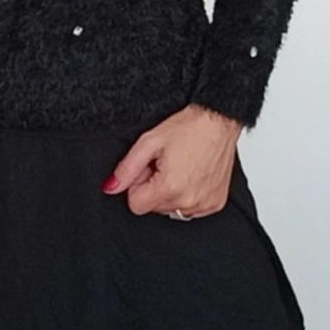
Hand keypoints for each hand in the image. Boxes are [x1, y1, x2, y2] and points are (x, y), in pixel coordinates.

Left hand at [100, 103, 242, 217]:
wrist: (219, 120)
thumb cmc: (189, 127)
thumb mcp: (149, 142)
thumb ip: (126, 168)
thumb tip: (110, 187)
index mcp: (170, 188)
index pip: (136, 205)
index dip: (137, 184)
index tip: (148, 168)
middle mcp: (189, 202)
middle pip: (154, 207)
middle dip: (154, 187)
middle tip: (164, 163)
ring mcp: (204, 205)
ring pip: (172, 209)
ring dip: (171, 192)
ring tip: (180, 166)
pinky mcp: (215, 204)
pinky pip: (191, 209)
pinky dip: (188, 195)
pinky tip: (192, 173)